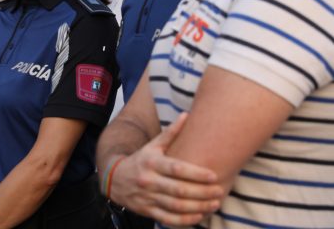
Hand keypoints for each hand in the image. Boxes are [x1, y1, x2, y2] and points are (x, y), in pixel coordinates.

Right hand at [109, 113, 223, 225]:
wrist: (114, 179)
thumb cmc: (140, 160)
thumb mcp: (152, 146)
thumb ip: (170, 133)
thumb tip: (187, 115)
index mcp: (151, 163)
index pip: (176, 169)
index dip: (196, 174)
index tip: (214, 176)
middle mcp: (149, 180)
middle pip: (178, 190)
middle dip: (202, 192)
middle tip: (219, 191)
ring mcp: (147, 197)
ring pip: (175, 206)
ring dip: (197, 207)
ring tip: (215, 203)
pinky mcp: (147, 210)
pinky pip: (168, 218)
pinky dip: (184, 220)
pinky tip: (199, 216)